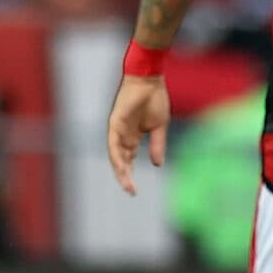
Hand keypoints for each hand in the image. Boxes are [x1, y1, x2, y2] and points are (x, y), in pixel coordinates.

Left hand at [106, 74, 168, 195]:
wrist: (149, 81)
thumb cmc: (154, 99)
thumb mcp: (159, 127)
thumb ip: (157, 145)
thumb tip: (157, 164)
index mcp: (133, 136)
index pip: (128, 159)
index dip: (130, 173)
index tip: (135, 189)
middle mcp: (123, 135)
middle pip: (121, 160)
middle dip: (125, 176)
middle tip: (131, 191)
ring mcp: (118, 130)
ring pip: (116, 155)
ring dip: (121, 170)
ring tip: (128, 184)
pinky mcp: (115, 123)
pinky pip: (113, 144)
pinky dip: (117, 156)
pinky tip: (122, 168)